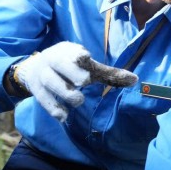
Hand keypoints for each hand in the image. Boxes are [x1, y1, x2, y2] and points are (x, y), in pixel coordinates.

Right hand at [14, 42, 136, 121]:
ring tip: (78, 101)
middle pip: (60, 65)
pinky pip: (43, 100)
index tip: (85, 56)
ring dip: (65, 92)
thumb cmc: (69, 65)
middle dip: (72, 73)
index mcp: (69, 52)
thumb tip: (135, 80)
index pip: (74, 52)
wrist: (34, 66)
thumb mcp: (86, 64)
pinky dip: (53, 109)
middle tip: (84, 81)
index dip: (79, 55)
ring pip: (51, 82)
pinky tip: (63, 117)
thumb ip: (108, 73)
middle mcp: (53, 61)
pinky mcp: (37, 90)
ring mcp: (43, 76)